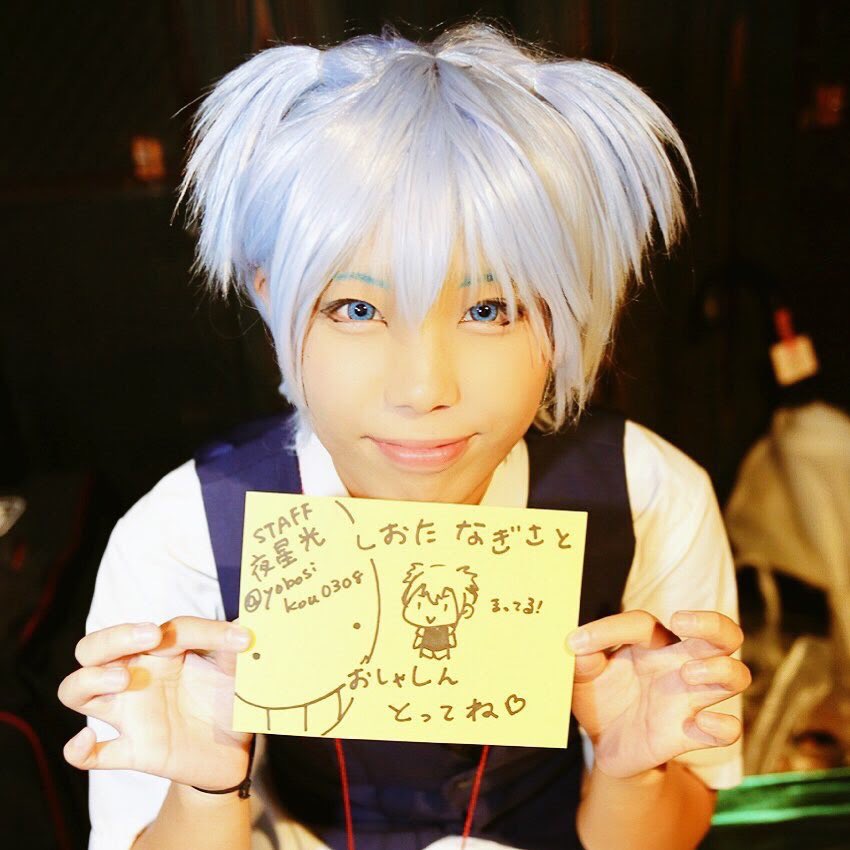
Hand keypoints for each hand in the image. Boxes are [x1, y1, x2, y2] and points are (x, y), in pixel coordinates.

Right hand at [58, 617, 254, 789]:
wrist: (235, 749)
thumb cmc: (227, 697)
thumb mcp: (236, 669)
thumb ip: (236, 647)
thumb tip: (247, 625)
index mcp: (162, 650)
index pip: (168, 629)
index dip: (204, 630)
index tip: (240, 640)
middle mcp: (136, 675)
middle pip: (95, 648)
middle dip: (113, 637)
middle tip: (149, 637)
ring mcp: (130, 713)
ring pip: (76, 691)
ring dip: (90, 680)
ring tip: (123, 680)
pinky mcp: (133, 750)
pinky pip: (90, 755)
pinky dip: (78, 750)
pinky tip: (87, 739)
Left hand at [566, 609, 750, 778]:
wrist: (606, 744)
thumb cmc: (600, 698)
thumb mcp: (581, 675)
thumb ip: (581, 656)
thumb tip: (575, 643)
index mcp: (652, 645)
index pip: (645, 622)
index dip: (612, 627)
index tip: (579, 642)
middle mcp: (679, 665)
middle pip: (723, 635)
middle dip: (713, 624)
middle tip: (682, 623)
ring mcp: (690, 699)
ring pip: (736, 675)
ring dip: (719, 670)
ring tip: (686, 674)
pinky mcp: (692, 734)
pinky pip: (730, 730)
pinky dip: (723, 725)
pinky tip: (699, 722)